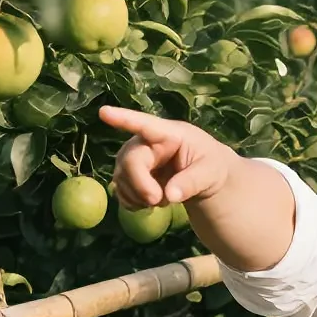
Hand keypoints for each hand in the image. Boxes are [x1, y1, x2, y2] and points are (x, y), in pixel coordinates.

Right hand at [100, 106, 239, 209]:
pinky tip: (148, 203)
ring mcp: (135, 159)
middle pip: (129, 160)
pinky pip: (120, 191)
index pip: (145, 125)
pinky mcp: (129, 176)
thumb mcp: (212, 172)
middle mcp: (146, 143)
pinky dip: (132, 203)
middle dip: (140, 184)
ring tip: (162, 200)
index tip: (104, 112)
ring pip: (121, 178)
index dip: (124, 119)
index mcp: (169, 134)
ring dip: (138, 196)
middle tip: (157, 201)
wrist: (204, 178)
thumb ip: (192, 182)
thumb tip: (170, 195)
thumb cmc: (210, 165)